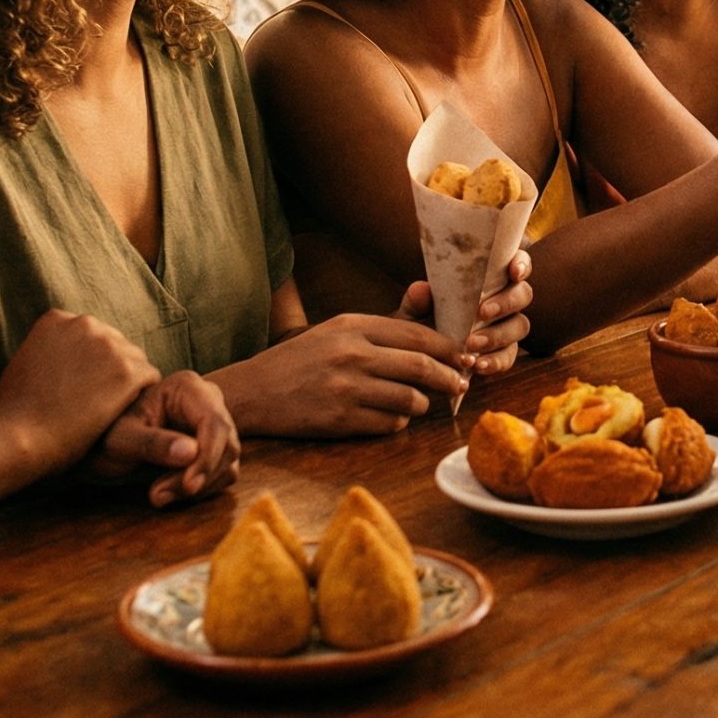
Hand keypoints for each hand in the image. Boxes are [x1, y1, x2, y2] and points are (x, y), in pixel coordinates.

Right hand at [0, 310, 162, 471]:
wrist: (16, 437)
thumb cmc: (13, 411)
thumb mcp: (24, 362)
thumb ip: (50, 349)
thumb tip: (63, 357)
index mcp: (57, 319)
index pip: (91, 335)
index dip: (88, 363)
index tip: (75, 386)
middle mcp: (85, 324)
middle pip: (115, 344)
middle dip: (109, 370)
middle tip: (91, 402)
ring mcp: (109, 346)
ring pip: (135, 361)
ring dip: (125, 384)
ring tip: (102, 411)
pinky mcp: (128, 371)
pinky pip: (149, 379)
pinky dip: (138, 397)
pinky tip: (118, 414)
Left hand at [81, 371, 240, 507]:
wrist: (101, 447)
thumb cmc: (105, 437)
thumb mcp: (121, 440)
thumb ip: (153, 444)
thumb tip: (191, 453)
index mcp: (187, 388)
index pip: (215, 422)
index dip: (207, 457)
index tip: (188, 486)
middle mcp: (207, 401)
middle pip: (227, 444)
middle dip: (199, 476)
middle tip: (159, 495)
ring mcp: (213, 424)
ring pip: (228, 461)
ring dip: (200, 486)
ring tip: (158, 495)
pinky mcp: (214, 447)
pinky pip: (223, 472)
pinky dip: (203, 489)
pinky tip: (172, 492)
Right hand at [218, 314, 469, 438]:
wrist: (253, 392)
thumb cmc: (302, 359)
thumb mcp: (338, 329)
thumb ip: (386, 321)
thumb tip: (428, 293)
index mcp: (353, 326)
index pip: (417, 334)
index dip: (448, 348)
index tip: (464, 356)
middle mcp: (352, 354)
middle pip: (421, 367)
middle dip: (451, 378)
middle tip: (462, 384)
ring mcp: (346, 389)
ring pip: (411, 399)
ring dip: (423, 404)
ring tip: (420, 402)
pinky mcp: (340, 420)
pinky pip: (390, 424)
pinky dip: (398, 422)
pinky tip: (392, 416)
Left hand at [393, 252, 535, 374]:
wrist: (419, 359)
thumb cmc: (420, 324)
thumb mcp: (412, 314)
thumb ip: (416, 302)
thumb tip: (421, 289)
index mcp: (489, 278)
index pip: (515, 263)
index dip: (522, 264)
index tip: (513, 272)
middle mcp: (504, 299)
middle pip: (523, 294)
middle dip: (506, 302)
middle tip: (483, 312)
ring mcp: (507, 327)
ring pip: (520, 325)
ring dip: (499, 334)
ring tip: (473, 344)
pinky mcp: (503, 353)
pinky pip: (509, 356)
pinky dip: (495, 361)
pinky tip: (477, 365)